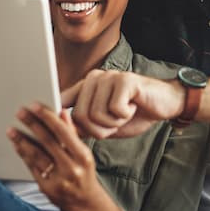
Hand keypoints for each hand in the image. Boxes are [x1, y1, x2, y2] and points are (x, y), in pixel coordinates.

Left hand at [7, 105, 120, 210]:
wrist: (86, 203)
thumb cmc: (84, 173)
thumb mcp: (83, 153)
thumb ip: (71, 133)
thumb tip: (62, 112)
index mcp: (83, 156)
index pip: (63, 132)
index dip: (47, 117)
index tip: (35, 106)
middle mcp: (71, 168)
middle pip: (47, 142)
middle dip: (32, 125)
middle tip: (20, 112)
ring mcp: (58, 180)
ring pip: (36, 155)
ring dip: (22, 140)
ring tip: (11, 129)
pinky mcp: (46, 188)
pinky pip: (32, 167)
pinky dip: (23, 154)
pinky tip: (17, 145)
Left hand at [61, 70, 185, 138]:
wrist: (164, 104)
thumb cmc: (135, 113)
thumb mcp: (105, 124)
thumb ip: (83, 126)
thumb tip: (61, 133)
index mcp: (85, 87)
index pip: (62, 101)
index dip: (56, 116)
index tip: (45, 123)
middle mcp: (94, 78)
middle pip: (79, 116)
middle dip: (98, 129)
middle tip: (115, 121)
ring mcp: (109, 77)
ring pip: (95, 114)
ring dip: (113, 123)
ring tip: (124, 113)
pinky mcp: (124, 80)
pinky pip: (114, 109)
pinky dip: (125, 116)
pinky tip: (133, 107)